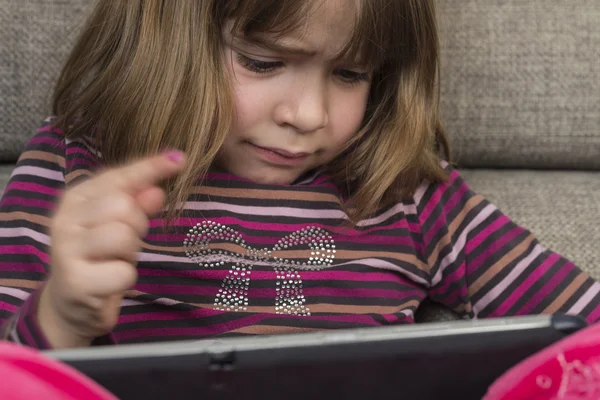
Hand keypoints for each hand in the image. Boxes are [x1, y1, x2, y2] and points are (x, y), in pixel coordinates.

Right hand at [38, 151, 184, 348]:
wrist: (70, 303)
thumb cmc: (100, 257)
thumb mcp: (120, 226)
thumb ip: (137, 205)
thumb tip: (158, 190)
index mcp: (76, 199)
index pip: (118, 176)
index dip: (150, 167)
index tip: (180, 158)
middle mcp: (65, 219)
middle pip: (123, 206)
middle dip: (137, 225)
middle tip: (125, 243)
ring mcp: (66, 251)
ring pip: (123, 236)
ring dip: (130, 253)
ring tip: (115, 260)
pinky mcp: (76, 281)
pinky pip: (123, 272)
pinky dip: (126, 278)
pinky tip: (110, 282)